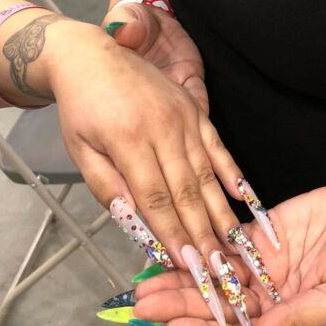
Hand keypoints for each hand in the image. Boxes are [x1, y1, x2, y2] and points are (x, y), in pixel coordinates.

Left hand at [46, 21, 240, 262]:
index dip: (173, 236)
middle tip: (218, 271)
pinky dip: (233, 174)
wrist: (93, 55)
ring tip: (234, 247)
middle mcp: (162, 128)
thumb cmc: (82, 107)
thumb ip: (106, 187)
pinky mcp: (195, 110)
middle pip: (187, 191)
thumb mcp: (80, 149)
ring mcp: (183, 117)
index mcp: (128, 140)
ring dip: (221, 214)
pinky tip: (245, 198)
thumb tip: (136, 225)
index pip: (155, 199)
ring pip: (206, 173)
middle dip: (204, 235)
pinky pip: (218, 146)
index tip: (187, 268)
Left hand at [132, 182, 325, 325]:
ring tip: (145, 282)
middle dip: (179, 308)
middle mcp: (267, 305)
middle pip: (215, 311)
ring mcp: (261, 271)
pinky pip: (223, 246)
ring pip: (213, 280)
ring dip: (181, 281)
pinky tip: (172, 245)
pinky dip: (198, 247)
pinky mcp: (258, 239)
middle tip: (143, 305)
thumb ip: (302, 319)